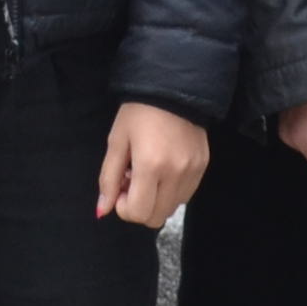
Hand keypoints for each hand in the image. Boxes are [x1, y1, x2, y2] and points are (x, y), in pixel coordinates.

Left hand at [97, 102, 211, 229]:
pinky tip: (164, 168)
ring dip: (156, 199)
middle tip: (134, 180)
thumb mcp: (116, 141)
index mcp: (151, 166)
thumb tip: (103, 210)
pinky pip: (185, 194)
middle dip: (139, 206)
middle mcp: (176, 173)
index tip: (121, 185)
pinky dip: (171, 190)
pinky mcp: (203, 166)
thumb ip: (109, 179)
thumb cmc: (138, 112)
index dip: (123, 206)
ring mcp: (193, 171)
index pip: (138, 213)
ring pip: (171, 208)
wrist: (173, 87)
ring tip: (150, 172)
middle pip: (155, 217)